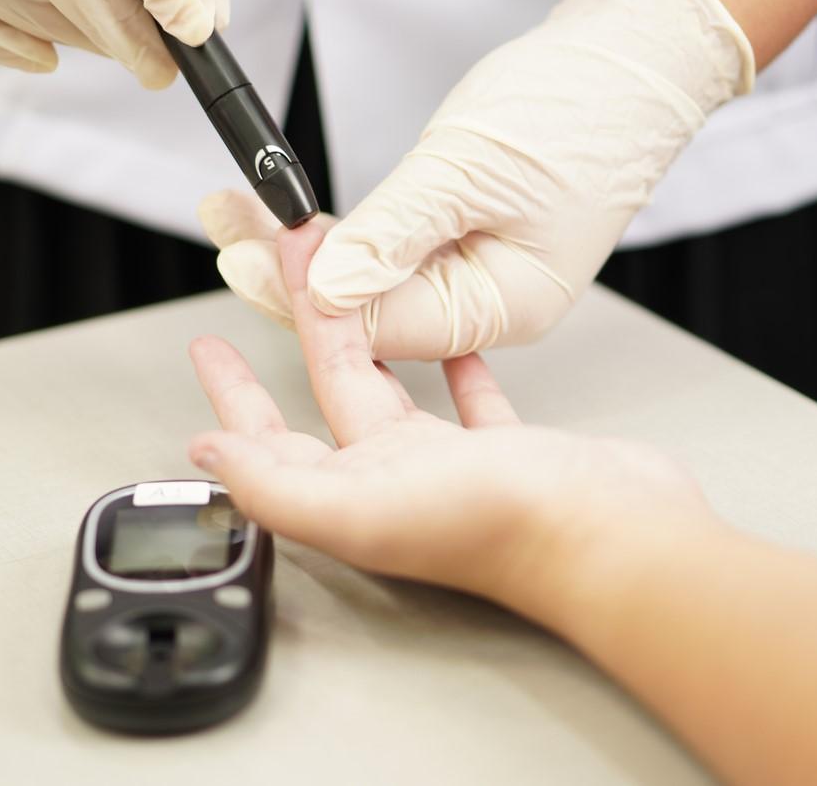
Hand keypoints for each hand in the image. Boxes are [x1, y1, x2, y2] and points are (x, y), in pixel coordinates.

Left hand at [188, 215, 713, 613]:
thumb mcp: (362, 508)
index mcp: (352, 495)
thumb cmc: (496, 530)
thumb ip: (276, 484)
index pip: (270, 441)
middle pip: (327, 396)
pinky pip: (468, 398)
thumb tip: (207, 455)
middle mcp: (393, 480)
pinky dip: (453, 365)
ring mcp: (450, 463)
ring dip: (368, 341)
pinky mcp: (506, 448)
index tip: (208, 347)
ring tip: (352, 295)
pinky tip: (450, 339)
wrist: (609, 533)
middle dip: (301, 335)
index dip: (233, 398)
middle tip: (279, 282)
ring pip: (392, 388)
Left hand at [205, 0, 754, 359]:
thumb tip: (327, 289)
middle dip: (294, 272)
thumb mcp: (467, 170)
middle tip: (231, 230)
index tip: (248, 260)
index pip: (384, 327)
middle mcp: (491, 306)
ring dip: (312, 248)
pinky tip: (303, 220)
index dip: (308, 297)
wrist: (633, 61)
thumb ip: (392, 236)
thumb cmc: (578, 110)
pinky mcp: (472, 245)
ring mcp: (482, 277)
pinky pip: (397, 254)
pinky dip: (351, 235)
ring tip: (245, 212)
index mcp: (504, 307)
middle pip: (371, 310)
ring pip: (376, 280)